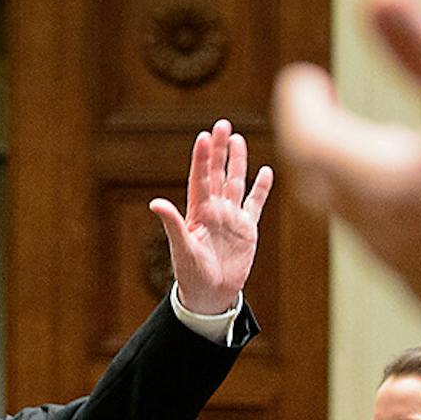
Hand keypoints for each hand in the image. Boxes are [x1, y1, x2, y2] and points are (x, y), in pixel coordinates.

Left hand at [151, 118, 275, 315]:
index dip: (202, 158)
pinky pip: (255, 204)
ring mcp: (231, 218)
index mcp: (197, 212)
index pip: (200, 178)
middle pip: (218, 173)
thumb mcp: (181, 249)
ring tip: (238, 139)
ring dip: (237, 162)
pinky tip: (265, 171)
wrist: (210, 295)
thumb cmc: (191, 274)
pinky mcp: (247, 229)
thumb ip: (172, 224)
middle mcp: (214, 210)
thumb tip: (155, 202)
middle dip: (220, 149)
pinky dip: (261, 188)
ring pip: (236, 183)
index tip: (204, 136)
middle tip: (222, 124)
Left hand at [275, 0, 420, 339]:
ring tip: (379, 153)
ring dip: (360, 183)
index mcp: (381, 186)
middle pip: (328, 185)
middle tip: (324, 114)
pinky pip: (403, 253)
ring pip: (365, 222)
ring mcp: (413, 274)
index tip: (303, 79)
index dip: (301, 106)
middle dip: (321, 144)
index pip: (310, 141)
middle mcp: (384, 236)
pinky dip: (401, 217)